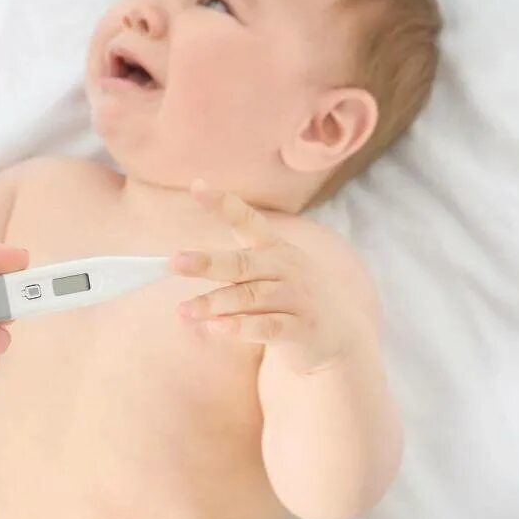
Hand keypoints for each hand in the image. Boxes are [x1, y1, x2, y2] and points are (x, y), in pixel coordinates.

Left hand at [169, 180, 376, 372]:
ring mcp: (296, 298)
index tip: (197, 186)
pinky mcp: (302, 329)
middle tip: (176, 262)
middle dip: (207, 262)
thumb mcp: (269, 272)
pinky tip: (216, 329)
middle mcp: (286, 268)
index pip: (247, 220)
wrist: (342, 331)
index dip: (223, 203)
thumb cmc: (290, 296)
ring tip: (183, 310)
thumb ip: (232, 268)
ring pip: (250, 297)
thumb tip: (180, 263)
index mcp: (275, 248)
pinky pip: (268, 327)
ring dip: (213, 304)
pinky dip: (241, 328)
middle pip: (242, 263)